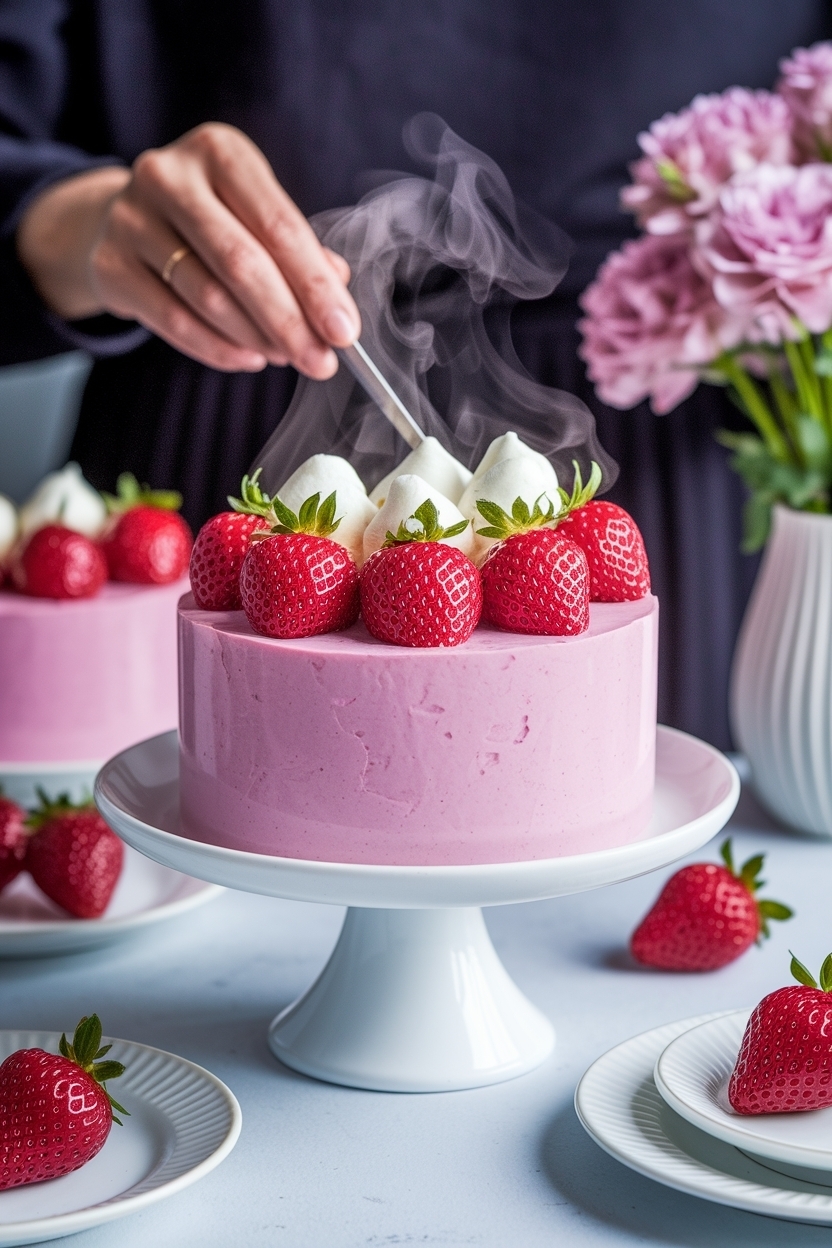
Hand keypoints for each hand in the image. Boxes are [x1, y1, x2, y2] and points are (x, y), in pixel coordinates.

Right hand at [16, 123, 360, 376]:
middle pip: (241, 262)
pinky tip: (248, 358)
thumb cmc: (211, 218)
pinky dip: (218, 349)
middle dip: (289, 321)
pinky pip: (173, 321)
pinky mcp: (110, 263)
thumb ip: (298, 251)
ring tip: (285, 356)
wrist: (126, 219)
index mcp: (220, 151)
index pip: (279, 225)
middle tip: (320, 362)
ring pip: (207, 296)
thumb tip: (337, 296)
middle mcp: (170, 175)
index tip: (345, 331)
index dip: (316, 285)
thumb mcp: (255, 215)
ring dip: (256, 338)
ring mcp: (131, 217)